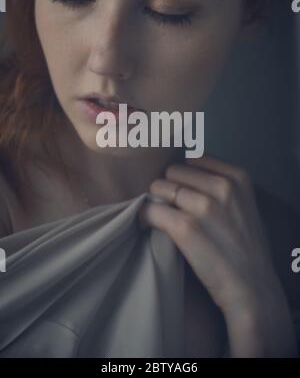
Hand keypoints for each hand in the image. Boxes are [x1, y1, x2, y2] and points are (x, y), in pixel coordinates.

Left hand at [138, 155, 296, 356]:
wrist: (252, 288)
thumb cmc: (244, 248)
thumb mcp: (242, 205)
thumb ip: (218, 186)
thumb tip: (182, 176)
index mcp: (237, 177)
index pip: (192, 160)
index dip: (183, 176)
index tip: (180, 192)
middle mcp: (221, 186)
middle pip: (173, 172)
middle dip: (169, 188)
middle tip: (170, 208)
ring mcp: (203, 206)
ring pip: (158, 187)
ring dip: (155, 202)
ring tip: (160, 218)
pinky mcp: (184, 227)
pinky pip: (149, 209)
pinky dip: (144, 217)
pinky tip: (148, 226)